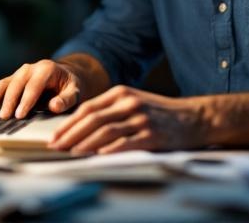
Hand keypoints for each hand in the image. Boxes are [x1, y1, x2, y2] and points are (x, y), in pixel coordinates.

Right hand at [0, 59, 83, 118]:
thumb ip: (66, 99)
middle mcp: (29, 69)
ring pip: (2, 84)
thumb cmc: (70, 85)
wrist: (65, 75)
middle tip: (2, 117)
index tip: (20, 115)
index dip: (26, 100)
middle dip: (8, 101)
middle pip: (15, 84)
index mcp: (46, 69)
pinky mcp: (10, 80)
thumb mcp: (75, 91)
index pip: (34, 85)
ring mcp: (17, 74)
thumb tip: (54, 106)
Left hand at [48, 85, 207, 154]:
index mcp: (121, 93)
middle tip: (55, 147)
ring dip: (85, 143)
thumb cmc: (159, 112)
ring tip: (71, 152)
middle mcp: (129, 103)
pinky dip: (110, 149)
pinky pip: (126, 143)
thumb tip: (80, 127)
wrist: (194, 117)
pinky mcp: (151, 134)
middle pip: (92, 119)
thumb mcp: (134, 102)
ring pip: (105, 131)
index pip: (87, 108)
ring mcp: (140, 118)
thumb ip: (110, 110)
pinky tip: (98, 155)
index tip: (55, 136)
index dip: (68, 123)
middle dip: (70, 134)